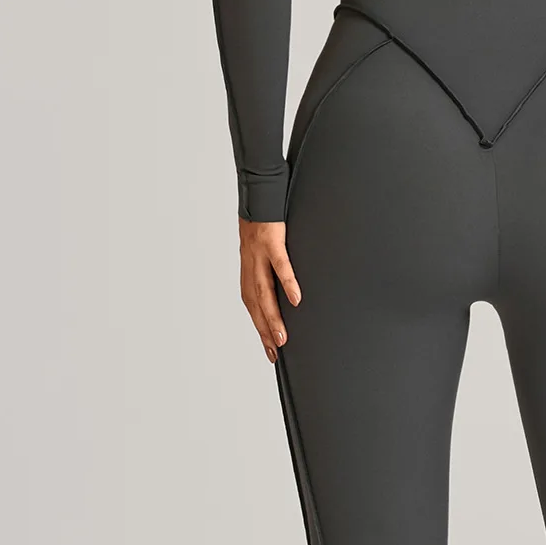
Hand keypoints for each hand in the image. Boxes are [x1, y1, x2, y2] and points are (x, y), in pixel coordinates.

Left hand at [239, 218, 300, 362]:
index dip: (260, 328)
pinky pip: (280, 266)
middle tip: (275, 352)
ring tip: (282, 337)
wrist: (259, 192)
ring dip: (272, 316)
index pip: (252, 306)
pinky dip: (287, 283)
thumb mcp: (265, 250)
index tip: (270, 351)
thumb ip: (270, 271)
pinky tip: (296, 299)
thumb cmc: (264, 223)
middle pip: (256, 304)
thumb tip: (287, 292)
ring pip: (264, 291)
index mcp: (249, 269)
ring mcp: (259, 254)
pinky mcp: (271, 241)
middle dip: (265, 330)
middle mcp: (250, 265)